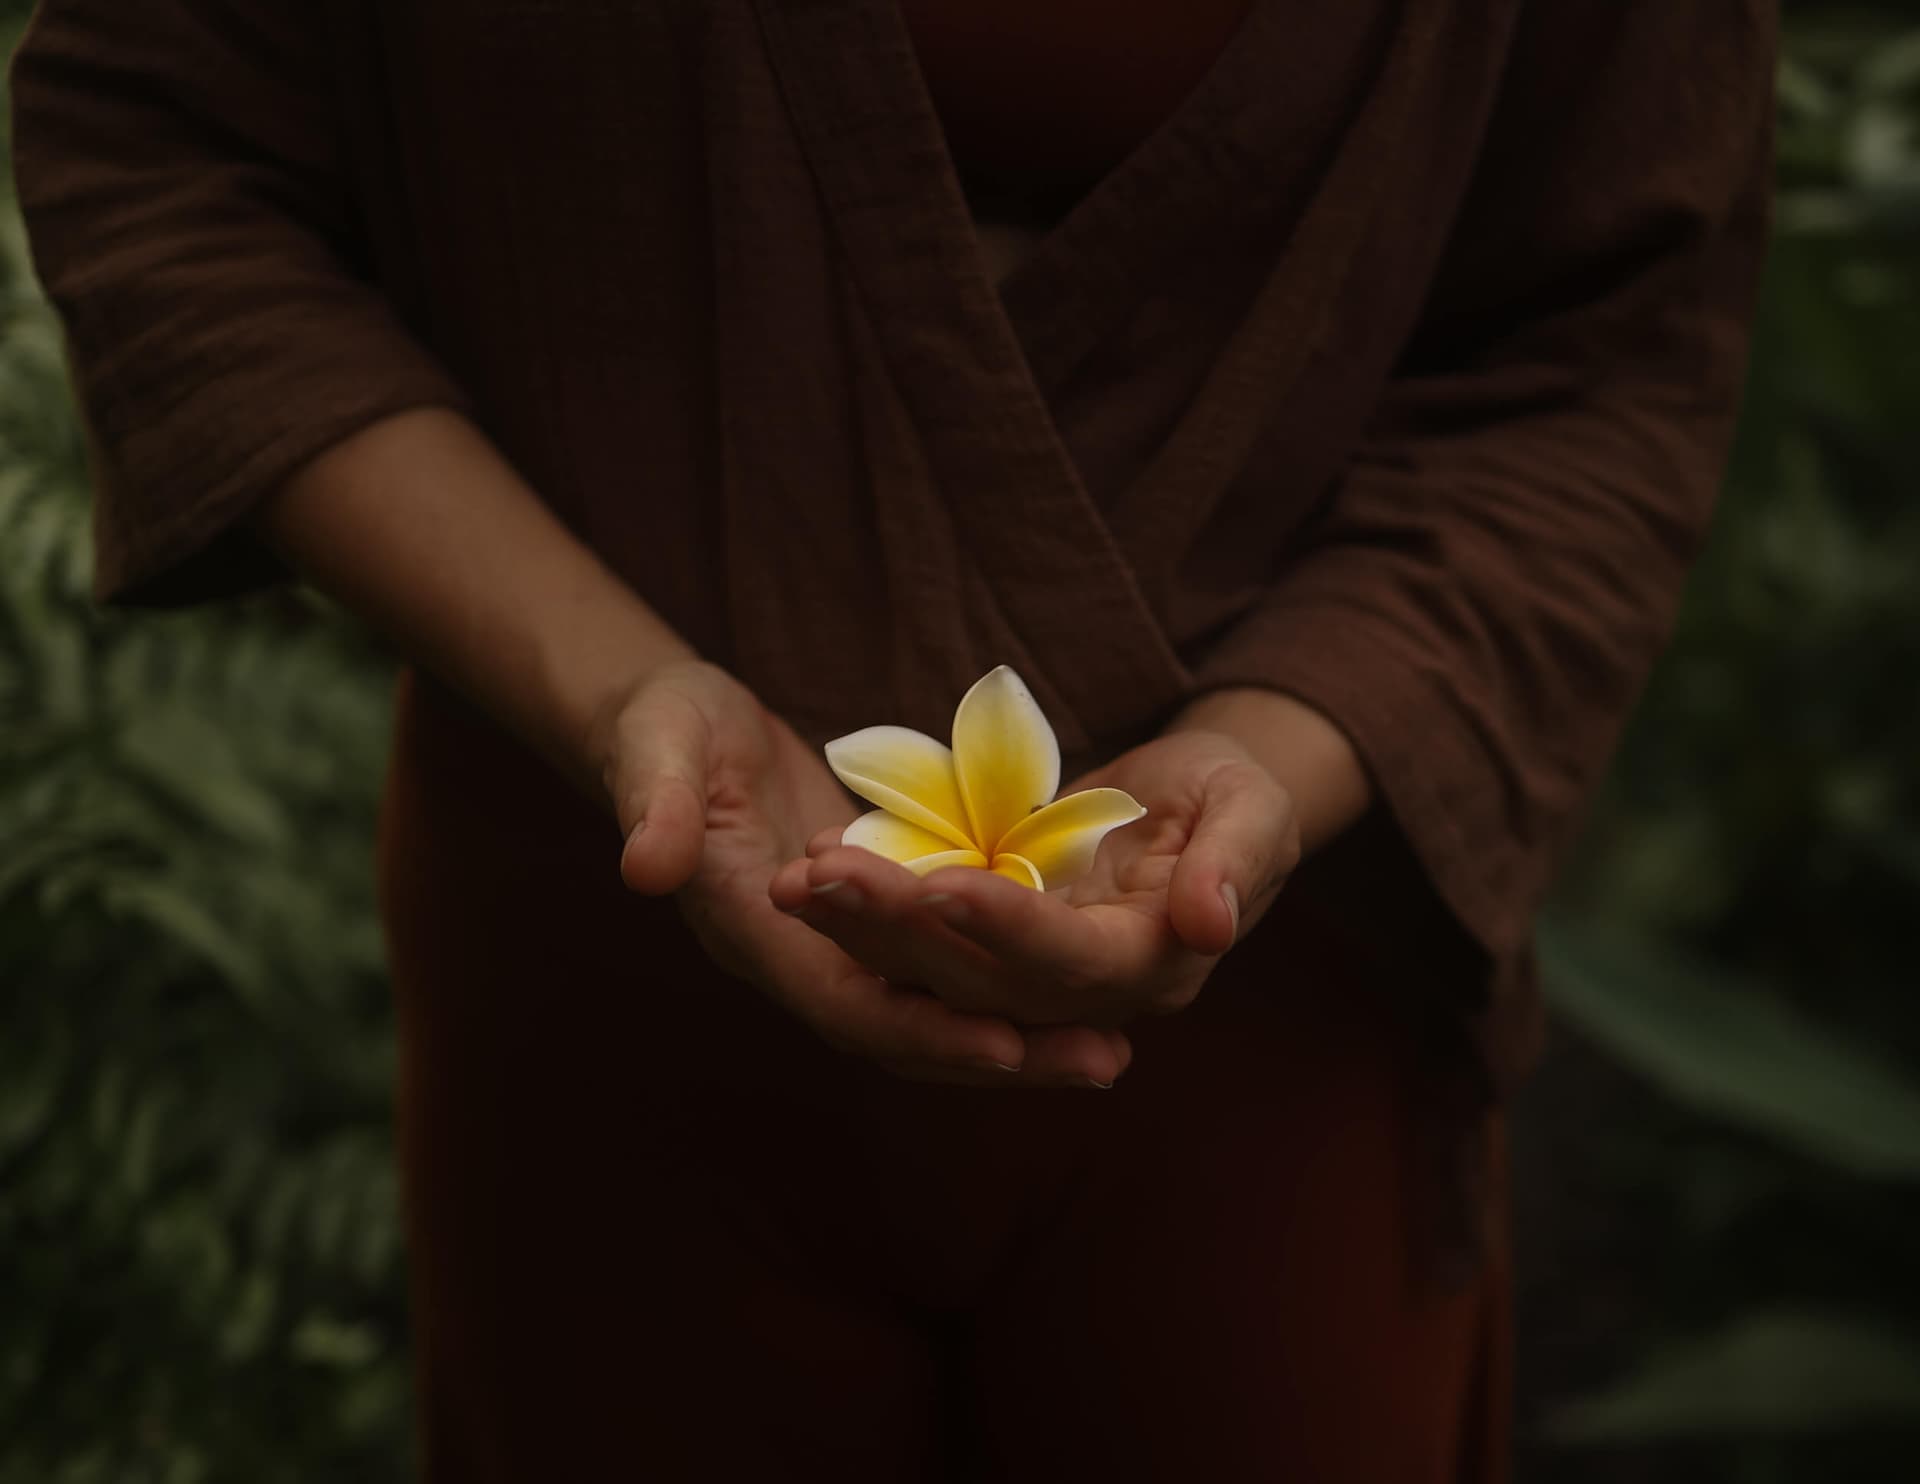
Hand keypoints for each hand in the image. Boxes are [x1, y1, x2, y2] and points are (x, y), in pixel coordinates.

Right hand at [595, 661, 1128, 1085]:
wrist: (673, 729)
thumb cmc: (664, 725)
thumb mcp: (654, 743)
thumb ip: (654, 802)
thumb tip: (644, 867)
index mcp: (749, 931)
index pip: (843, 1001)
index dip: (922, 1028)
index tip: (1005, 1044)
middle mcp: (799, 960)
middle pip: (907, 1031)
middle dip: (1001, 1052)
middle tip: (1102, 1064)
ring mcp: (836, 948)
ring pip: (935, 1014)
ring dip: (1020, 1038)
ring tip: (1112, 1053)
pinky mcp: (873, 923)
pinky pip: (946, 975)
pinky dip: (1009, 991)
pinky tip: (1085, 998)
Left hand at [767, 730, 1299, 1028]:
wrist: (1197, 805)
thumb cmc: (1234, 794)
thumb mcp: (1256, 808)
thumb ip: (1236, 862)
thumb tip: (1208, 925)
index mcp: (1150, 964)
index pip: (1069, 961)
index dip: (1009, 928)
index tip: (945, 884)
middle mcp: (1079, 993)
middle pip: (978, 979)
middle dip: (898, 928)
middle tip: (822, 876)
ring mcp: (1026, 977)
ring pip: (931, 971)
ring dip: (860, 929)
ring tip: (797, 880)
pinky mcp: (986, 949)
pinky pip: (916, 944)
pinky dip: (862, 915)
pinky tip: (810, 873)